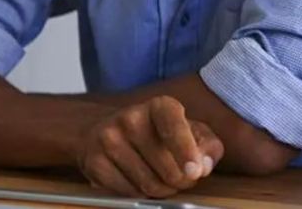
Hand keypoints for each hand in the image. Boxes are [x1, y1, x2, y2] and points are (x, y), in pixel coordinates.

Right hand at [77, 95, 223, 197]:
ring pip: (147, 183)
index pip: (174, 126)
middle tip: (184, 180)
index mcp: (160, 105)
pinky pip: (127, 192)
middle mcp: (131, 117)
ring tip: (165, 181)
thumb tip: (204, 165)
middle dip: (180, 181)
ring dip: (163, 191)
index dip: (186, 151)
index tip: (195, 171)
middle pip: (165, 166)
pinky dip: (140, 195)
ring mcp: (109, 139)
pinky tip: (142, 182)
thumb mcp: (189, 130)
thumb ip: (207, 145)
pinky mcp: (94, 162)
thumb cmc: (158, 132)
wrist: (105, 129)